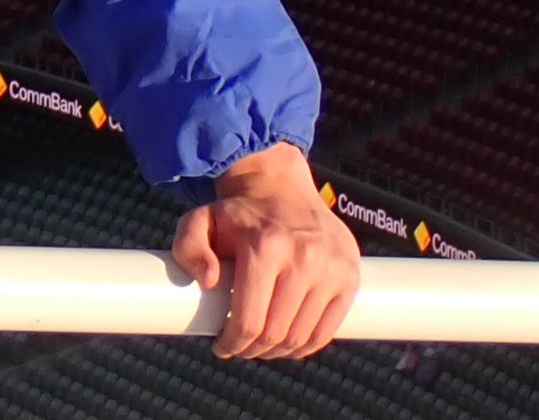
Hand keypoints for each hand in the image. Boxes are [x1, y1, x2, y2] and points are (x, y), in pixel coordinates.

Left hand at [171, 141, 358, 359]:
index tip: (222, 348)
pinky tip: (289, 345)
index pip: (250, 319)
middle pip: (277, 333)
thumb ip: (189, 247)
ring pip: (302, 336)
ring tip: (262, 347)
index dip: (233, 343)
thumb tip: (209, 282)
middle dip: (254, 350)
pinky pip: (328, 329)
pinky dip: (306, 345)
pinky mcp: (350, 277)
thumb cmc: (237, 213)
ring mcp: (332, 269)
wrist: (280, 187)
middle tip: (240, 349)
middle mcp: (303, 257)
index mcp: (264, 246)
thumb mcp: (200, 220)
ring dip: (280, 352)